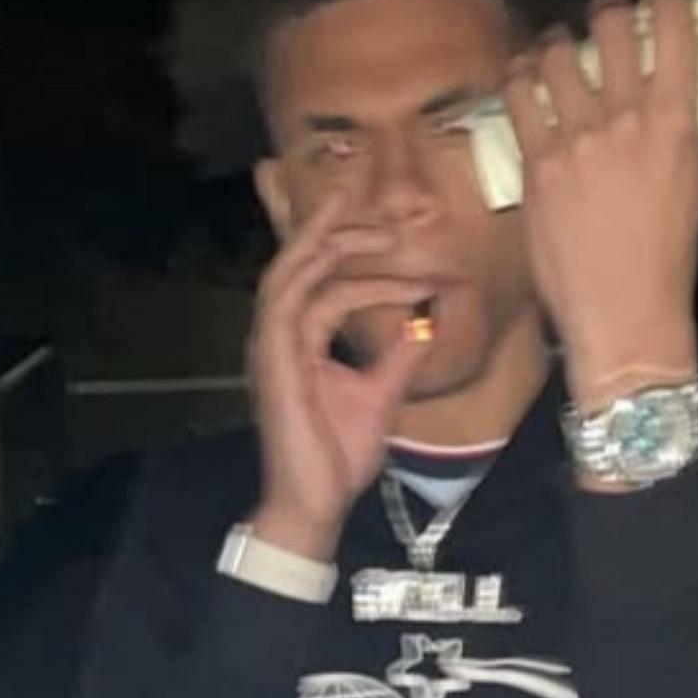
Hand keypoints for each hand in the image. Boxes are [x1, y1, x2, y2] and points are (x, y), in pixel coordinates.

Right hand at [245, 186, 435, 561]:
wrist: (313, 503)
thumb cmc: (336, 457)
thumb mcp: (381, 396)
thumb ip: (400, 357)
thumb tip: (426, 322)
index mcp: (299, 341)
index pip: (324, 282)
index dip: (367, 265)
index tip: (416, 258)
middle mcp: (280, 337)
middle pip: (297, 263)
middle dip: (331, 227)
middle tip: (365, 193)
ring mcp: (271, 348)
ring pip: (290, 273)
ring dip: (327, 241)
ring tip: (360, 215)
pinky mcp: (274, 363)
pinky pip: (297, 305)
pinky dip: (328, 281)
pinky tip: (359, 266)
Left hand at [502, 0, 697, 407]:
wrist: (624, 313)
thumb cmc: (664, 255)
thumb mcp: (688, 179)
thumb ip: (670, 125)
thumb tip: (652, 90)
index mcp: (677, 119)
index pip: (674, 24)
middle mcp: (626, 116)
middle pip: (608, 25)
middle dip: (603, 11)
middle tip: (599, 20)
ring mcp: (577, 138)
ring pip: (555, 52)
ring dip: (554, 44)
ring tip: (554, 54)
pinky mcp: (537, 163)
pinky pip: (518, 95)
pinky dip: (519, 78)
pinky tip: (522, 81)